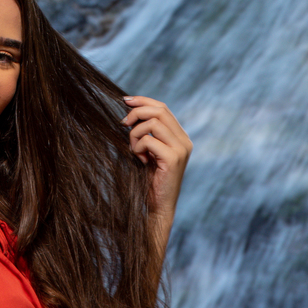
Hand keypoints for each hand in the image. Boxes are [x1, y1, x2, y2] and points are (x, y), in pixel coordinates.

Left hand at [123, 95, 190, 243]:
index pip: (163, 108)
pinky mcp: (172, 159)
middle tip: (122, 123)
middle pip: (159, 111)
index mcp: (180, 137)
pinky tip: (139, 159)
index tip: (126, 101)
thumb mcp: (149, 151)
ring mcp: (180, 149)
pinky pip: (148, 140)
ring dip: (135, 133)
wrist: (159, 207)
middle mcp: (184, 141)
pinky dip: (137, 146)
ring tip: (133, 149)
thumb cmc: (150, 179)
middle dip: (137, 112)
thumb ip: (148, 132)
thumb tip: (131, 108)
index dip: (143, 101)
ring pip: (152, 123)